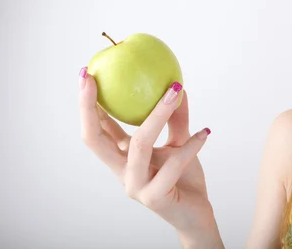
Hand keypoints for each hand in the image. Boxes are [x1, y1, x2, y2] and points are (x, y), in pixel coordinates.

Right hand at [77, 67, 221, 245]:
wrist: (197, 216)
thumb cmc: (184, 180)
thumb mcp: (178, 143)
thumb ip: (175, 119)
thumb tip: (177, 86)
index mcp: (123, 159)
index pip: (97, 130)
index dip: (88, 104)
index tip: (86, 74)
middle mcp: (123, 172)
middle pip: (95, 140)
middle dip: (89, 107)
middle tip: (92, 78)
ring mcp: (136, 186)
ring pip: (139, 146)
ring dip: (157, 115)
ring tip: (174, 91)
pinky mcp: (155, 198)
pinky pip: (173, 165)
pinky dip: (190, 146)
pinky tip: (205, 133)